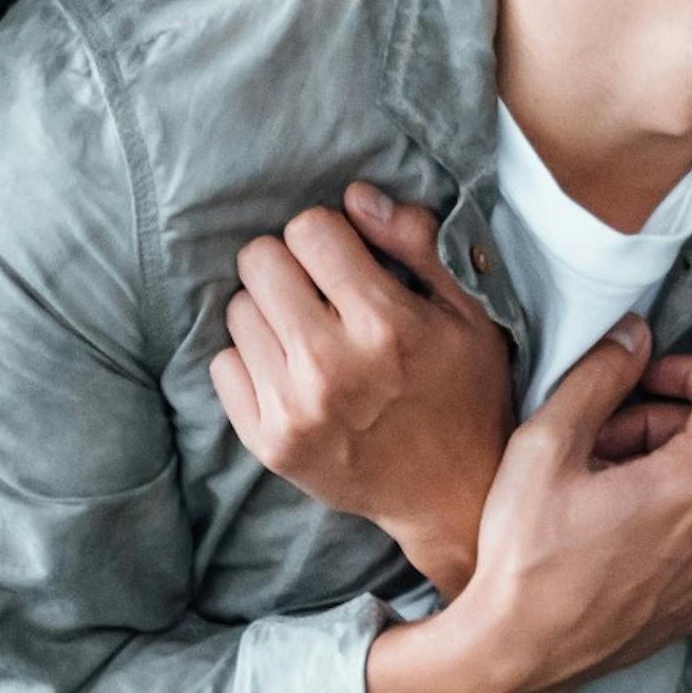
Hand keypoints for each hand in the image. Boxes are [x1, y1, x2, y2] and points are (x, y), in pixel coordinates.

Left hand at [210, 183, 514, 592]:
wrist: (453, 494)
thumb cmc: (466, 392)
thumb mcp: (470, 312)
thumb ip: (418, 244)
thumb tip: (355, 197)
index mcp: (386, 324)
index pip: (309, 230)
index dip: (330, 237)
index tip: (347, 262)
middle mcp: (331, 365)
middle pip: (259, 261)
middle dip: (291, 267)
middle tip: (322, 295)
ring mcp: (293, 409)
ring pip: (237, 310)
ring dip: (270, 314)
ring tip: (311, 338)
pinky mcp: (268, 443)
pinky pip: (222, 365)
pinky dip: (252, 362)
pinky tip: (294, 375)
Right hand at [440, 313, 691, 692]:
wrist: (514, 654)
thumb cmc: (525, 551)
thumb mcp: (547, 444)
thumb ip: (600, 375)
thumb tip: (637, 331)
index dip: (688, 372)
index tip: (642, 379)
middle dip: (657, 427)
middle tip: (594, 442)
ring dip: (660, 475)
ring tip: (595, 492)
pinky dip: (667, 521)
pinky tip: (610, 533)